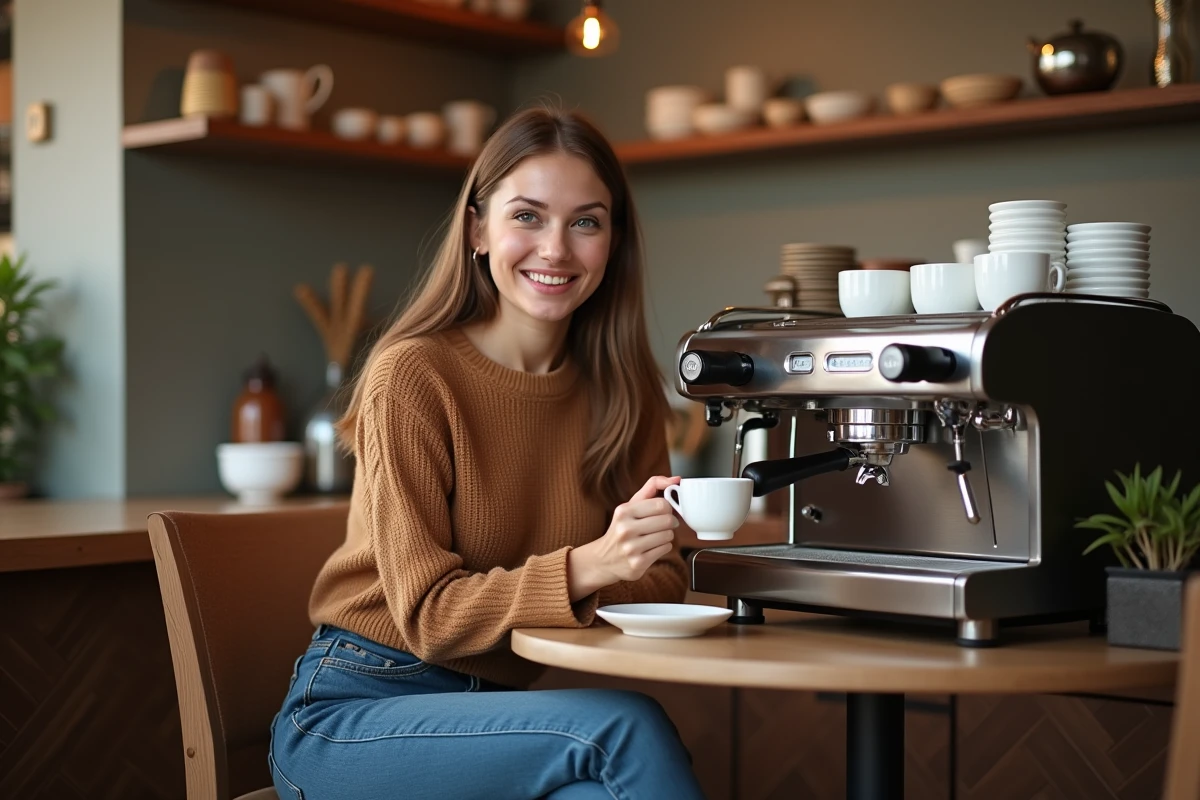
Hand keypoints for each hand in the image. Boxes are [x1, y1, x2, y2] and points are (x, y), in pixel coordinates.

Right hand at [567, 476, 680, 600]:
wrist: (604, 559)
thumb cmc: (623, 528)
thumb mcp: (631, 505)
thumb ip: (652, 487)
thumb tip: (676, 479)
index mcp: (623, 511)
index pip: (661, 504)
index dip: (668, 507)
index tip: (663, 511)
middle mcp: (625, 529)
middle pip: (667, 520)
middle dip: (669, 522)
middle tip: (661, 524)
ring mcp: (631, 548)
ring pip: (668, 536)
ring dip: (667, 535)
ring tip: (655, 536)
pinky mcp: (638, 564)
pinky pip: (665, 549)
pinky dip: (663, 547)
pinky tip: (652, 547)